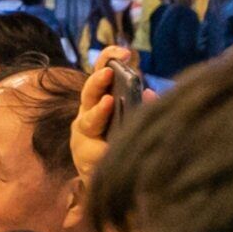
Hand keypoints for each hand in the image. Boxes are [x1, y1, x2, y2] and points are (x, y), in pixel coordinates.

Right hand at [72, 57, 133, 180]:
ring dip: (98, 111)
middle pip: (89, 93)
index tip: (123, 52)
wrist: (110, 178)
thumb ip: (141, 107)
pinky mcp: (84, 157)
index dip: (108, 59)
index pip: (100, 72)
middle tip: (109, 72)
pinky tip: (108, 146)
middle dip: (98, 82)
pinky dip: (102, 147)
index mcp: (99, 100)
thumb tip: (150, 94)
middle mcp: (86, 113)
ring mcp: (82, 135)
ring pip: (88, 120)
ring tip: (109, 102)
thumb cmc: (121, 143)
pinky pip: (93, 150)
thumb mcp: (133, 121)